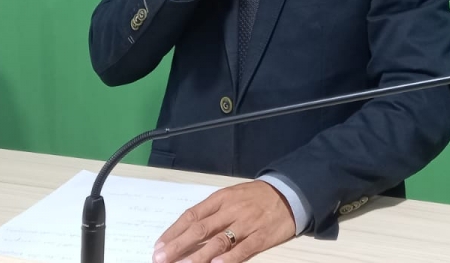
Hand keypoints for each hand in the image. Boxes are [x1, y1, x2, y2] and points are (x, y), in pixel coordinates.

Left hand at [153, 180, 295, 262]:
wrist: (290, 193)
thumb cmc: (256, 197)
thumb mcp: (231, 196)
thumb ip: (212, 213)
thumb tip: (187, 231)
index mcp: (220, 199)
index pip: (192, 215)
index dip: (174, 231)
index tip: (159, 245)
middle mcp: (231, 211)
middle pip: (200, 229)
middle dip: (178, 245)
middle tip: (161, 258)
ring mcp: (246, 224)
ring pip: (218, 241)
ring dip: (198, 256)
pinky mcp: (262, 237)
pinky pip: (243, 249)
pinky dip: (229, 258)